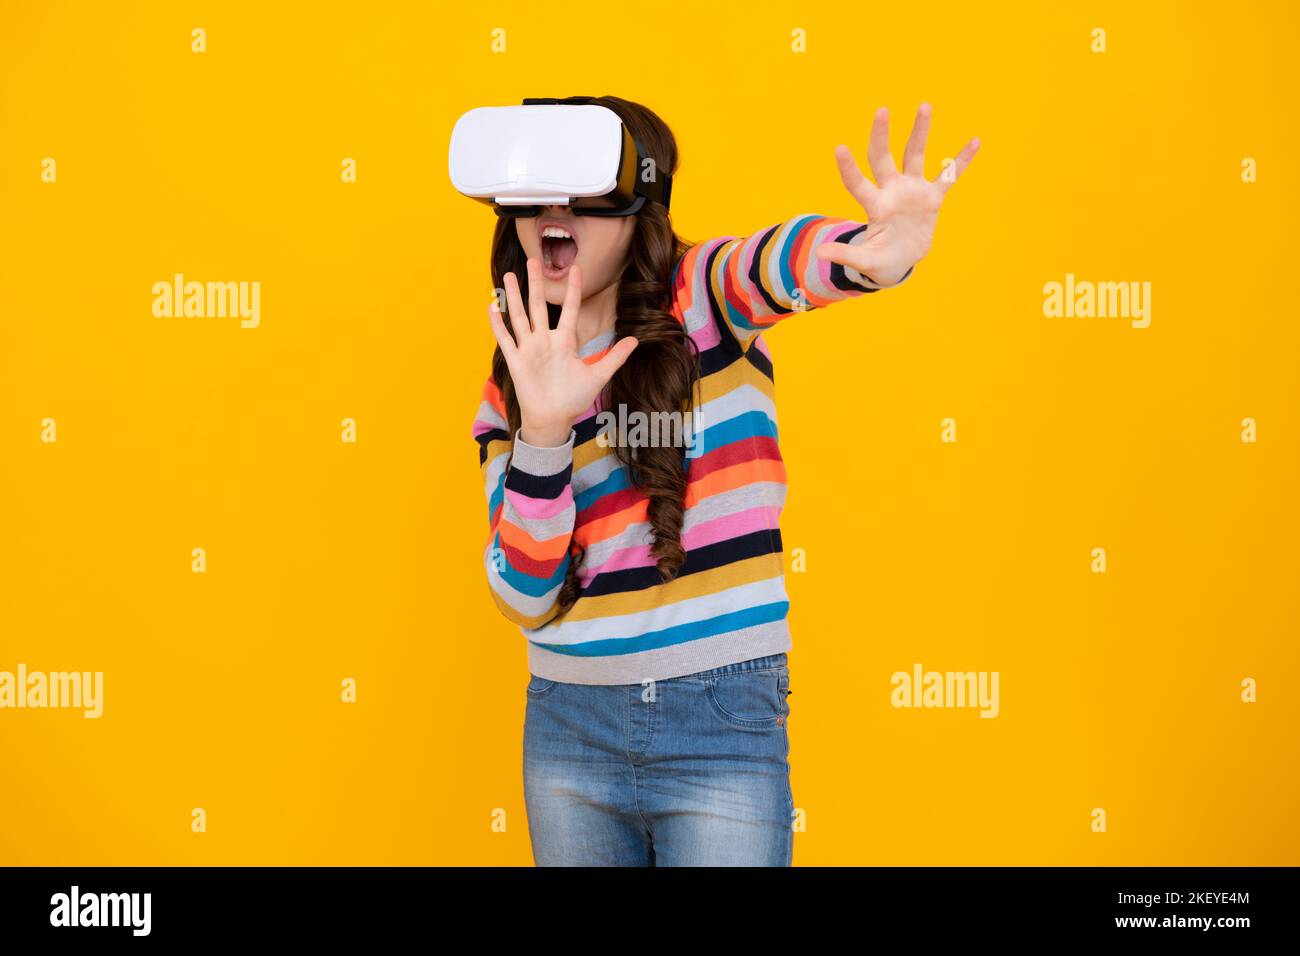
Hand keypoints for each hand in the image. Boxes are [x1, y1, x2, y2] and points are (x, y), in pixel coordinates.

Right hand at [487, 259, 637, 447]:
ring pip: (520, 316)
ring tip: (509, 275)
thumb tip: (636, 340)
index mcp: (565, 342)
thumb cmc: (573, 399)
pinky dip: (498, 324)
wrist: (554, 420)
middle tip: (533, 259)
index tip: (576, 268)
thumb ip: (614, 357)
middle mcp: (545, 341)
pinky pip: (506, 339)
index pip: (570, 309)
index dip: (573, 290)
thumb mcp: (598, 376)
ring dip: (514, 296)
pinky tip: (492, 306)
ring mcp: (529, 349)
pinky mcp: (516, 361)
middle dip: (537, 283)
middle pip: (540, 306)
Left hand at [816, 103, 978, 286]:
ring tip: (924, 106)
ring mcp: (912, 191)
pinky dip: (961, 161)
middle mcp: (891, 191)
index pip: (857, 183)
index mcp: (874, 206)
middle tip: (882, 110)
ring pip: (914, 155)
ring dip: (920, 131)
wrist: (900, 261)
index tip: (840, 149)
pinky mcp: (932, 197)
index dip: (848, 168)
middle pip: (882, 158)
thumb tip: (819, 254)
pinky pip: (949, 176)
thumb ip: (846, 255)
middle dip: (881, 135)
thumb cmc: (879, 260)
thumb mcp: (864, 260)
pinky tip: (975, 142)